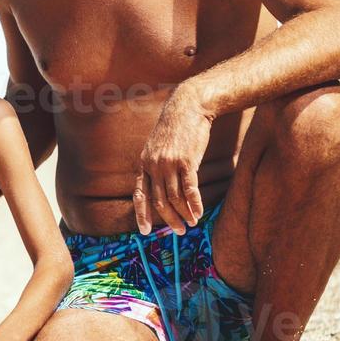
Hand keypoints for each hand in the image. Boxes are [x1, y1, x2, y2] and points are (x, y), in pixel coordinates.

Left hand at [133, 87, 212, 235]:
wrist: (187, 108)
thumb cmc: (175, 130)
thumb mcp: (157, 147)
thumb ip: (156, 166)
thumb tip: (159, 186)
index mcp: (144, 164)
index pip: (140, 195)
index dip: (142, 214)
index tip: (145, 231)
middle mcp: (154, 166)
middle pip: (159, 201)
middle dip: (169, 219)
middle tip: (178, 231)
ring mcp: (169, 164)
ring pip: (175, 198)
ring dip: (183, 214)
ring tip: (191, 224)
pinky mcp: (187, 161)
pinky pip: (189, 189)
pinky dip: (195, 204)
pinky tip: (199, 213)